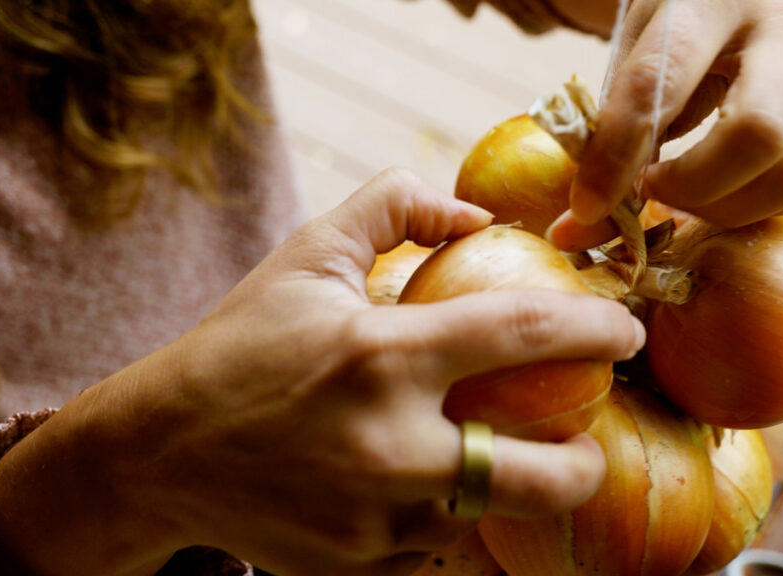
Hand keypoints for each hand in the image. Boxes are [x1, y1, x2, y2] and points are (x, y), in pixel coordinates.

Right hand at [0, 169, 644, 575]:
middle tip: (587, 440)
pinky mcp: (356, 567)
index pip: (527, 332)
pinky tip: (420, 490)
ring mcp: (376, 519)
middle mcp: (389, 444)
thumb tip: (476, 213)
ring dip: (503, 490)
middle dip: (589, 461)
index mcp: (381, 353)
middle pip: (546, 475)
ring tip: (487, 459)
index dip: (597, 326)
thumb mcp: (306, 255)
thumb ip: (394, 207)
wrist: (159, 452)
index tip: (623, 330)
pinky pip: (436, 551)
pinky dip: (443, 520)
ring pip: (489, 518)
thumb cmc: (238, 344)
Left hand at [545, 0, 782, 251]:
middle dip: (694, 188)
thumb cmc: (677, 31)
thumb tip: (578, 229)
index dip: (617, 156)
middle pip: (758, 134)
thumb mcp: (634, 56)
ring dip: (729, 208)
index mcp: (711, 0)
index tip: (586, 205)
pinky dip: (762, 206)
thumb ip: (610, 131)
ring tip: (686, 196)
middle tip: (653, 192)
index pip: (660, 84)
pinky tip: (726, 190)